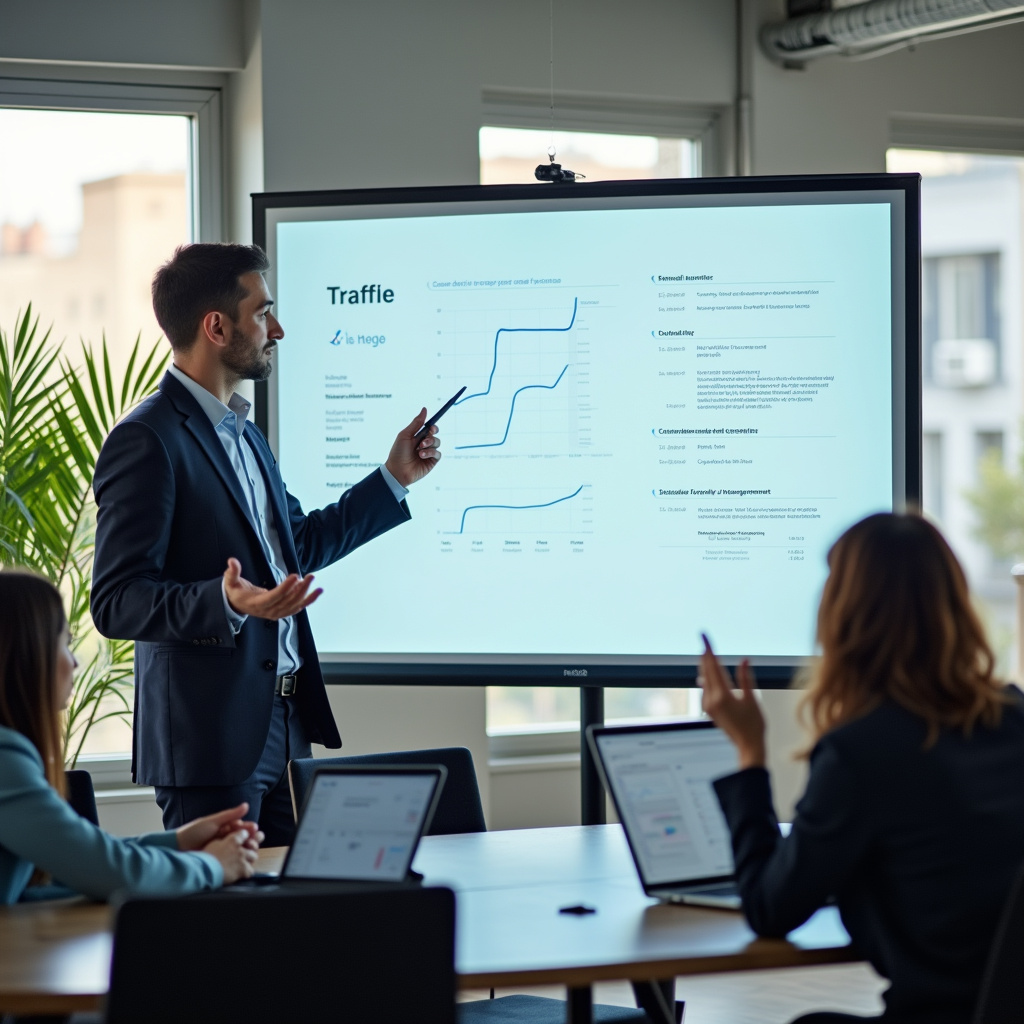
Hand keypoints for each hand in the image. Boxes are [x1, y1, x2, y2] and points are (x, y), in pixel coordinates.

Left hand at [176, 802, 263, 852]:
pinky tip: (243, 857)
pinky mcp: (219, 860)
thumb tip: (246, 805)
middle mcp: (224, 839)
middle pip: (243, 838)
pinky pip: (232, 858)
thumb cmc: (193, 833)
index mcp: (223, 828)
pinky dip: (240, 857)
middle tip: (256, 838)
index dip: (249, 828)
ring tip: (251, 847)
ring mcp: (222, 850)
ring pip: (240, 848)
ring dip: (247, 847)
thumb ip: (230, 814)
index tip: (254, 828)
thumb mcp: (212, 822)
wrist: (177, 849)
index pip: (241, 827)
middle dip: (251, 837)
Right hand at [203, 829, 258, 884]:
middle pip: (253, 845)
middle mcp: (240, 848)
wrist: (204, 870)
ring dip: (249, 859)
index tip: (242, 839)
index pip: (245, 833)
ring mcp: (243, 859)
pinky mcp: (243, 870)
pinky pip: (250, 871)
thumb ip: (225, 840)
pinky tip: (241, 873)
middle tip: (245, 852)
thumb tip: (228, 840)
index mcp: (233, 840)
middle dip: (250, 848)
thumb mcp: (215, 843)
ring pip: (254, 857)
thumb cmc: (207, 856)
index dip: (244, 836)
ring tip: (243, 862)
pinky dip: (246, 872)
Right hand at [223, 558, 321, 618]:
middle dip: (301, 589)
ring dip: (306, 594)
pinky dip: (307, 601)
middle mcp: (268, 611)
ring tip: (313, 582)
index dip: (285, 587)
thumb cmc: (236, 593)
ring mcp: (276, 613)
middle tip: (310, 576)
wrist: (238, 606)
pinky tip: (315, 593)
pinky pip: (296, 608)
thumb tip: (232, 561)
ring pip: (294, 605)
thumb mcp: (231, 583)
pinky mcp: (281, 612)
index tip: (295, 576)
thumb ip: (232, 572)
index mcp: (257, 603)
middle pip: (288, 601)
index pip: (274, 596)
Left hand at [384, 408, 440, 487]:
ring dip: (429, 444)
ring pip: (437, 443)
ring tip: (420, 450)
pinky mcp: (431, 462)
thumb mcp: (405, 435)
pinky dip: (430, 452)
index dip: (432, 426)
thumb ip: (416, 423)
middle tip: (425, 438)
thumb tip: (424, 409)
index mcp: (417, 436)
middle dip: (431, 435)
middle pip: (435, 434)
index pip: (429, 428)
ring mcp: (428, 453)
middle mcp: (424, 444)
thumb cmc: (398, 452)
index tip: (432, 427)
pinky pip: (438, 453)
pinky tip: (422, 455)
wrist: (397, 470)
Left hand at [699, 635, 766, 769]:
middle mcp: (711, 699)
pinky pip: (705, 690)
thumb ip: (746, 678)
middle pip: (706, 671)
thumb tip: (744, 660)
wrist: (748, 746)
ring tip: (704, 654)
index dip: (709, 650)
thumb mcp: (752, 699)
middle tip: (704, 641)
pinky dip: (706, 680)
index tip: (704, 638)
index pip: (714, 666)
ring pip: (704, 680)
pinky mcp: (710, 710)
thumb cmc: (754, 725)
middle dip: (706, 655)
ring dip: (705, 666)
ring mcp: (709, 706)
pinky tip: (704, 676)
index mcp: (722, 695)